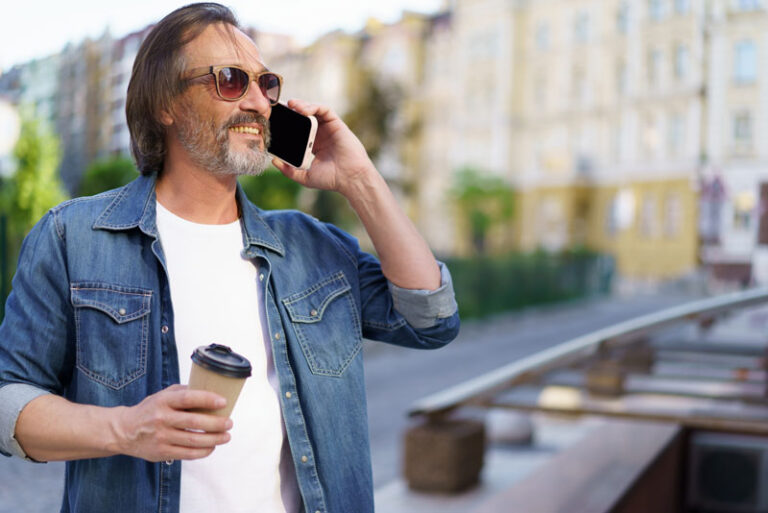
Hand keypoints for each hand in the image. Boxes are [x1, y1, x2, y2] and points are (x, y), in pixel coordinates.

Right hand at [110, 385, 231, 461]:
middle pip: (194, 422)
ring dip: (214, 439)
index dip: (208, 399)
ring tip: (226, 436)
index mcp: (163, 401)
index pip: (188, 398)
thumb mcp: (162, 395)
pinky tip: (212, 446)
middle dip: (217, 423)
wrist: (124, 431)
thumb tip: (209, 390)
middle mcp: (161, 419)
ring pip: (193, 441)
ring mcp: (161, 437)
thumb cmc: (149, 410)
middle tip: (229, 423)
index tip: (224, 402)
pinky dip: (203, 451)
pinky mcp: (161, 452)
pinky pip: (187, 454)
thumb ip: (183, 392)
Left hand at [271, 99, 377, 197]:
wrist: (350, 178)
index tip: (274, 120)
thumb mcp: (304, 177)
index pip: (297, 129)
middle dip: (291, 111)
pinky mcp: (336, 123)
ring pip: (313, 110)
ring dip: (301, 105)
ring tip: (291, 105)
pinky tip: (303, 110)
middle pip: (303, 117)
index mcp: (312, 145)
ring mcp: (328, 128)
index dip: (286, 123)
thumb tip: (274, 161)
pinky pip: (324, 109)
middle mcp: (320, 134)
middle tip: (279, 108)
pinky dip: (313, 106)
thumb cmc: (331, 179)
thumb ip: (288, 171)